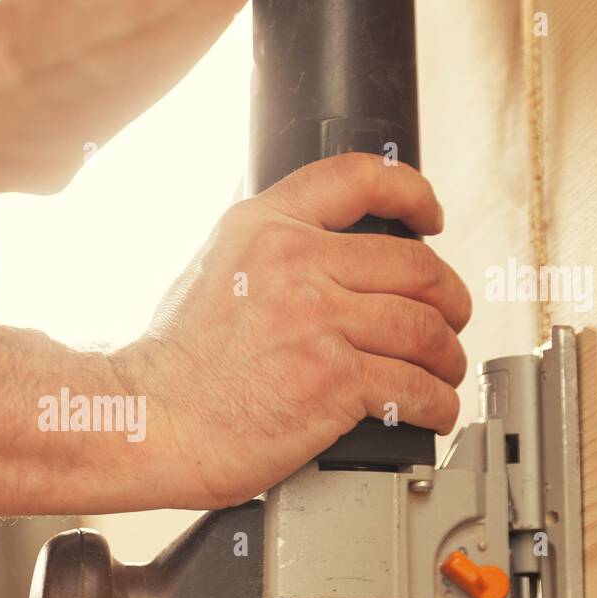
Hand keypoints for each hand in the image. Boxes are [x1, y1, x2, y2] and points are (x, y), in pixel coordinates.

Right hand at [115, 152, 471, 509]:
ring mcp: (317, 321)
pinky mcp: (333, 380)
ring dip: (447, 355)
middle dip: (447, 298)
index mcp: (264, 227)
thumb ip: (261, 248)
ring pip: (425, 328)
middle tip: (448, 317)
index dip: (412, 193)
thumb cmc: (171, 363)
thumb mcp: (207, 268)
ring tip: (442, 371)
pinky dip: (436, 403)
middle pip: (414, 266)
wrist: (148, 419)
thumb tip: (308, 243)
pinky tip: (431, 410)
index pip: (358, 179)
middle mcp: (294, 263)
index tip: (431, 218)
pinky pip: (414, 386)